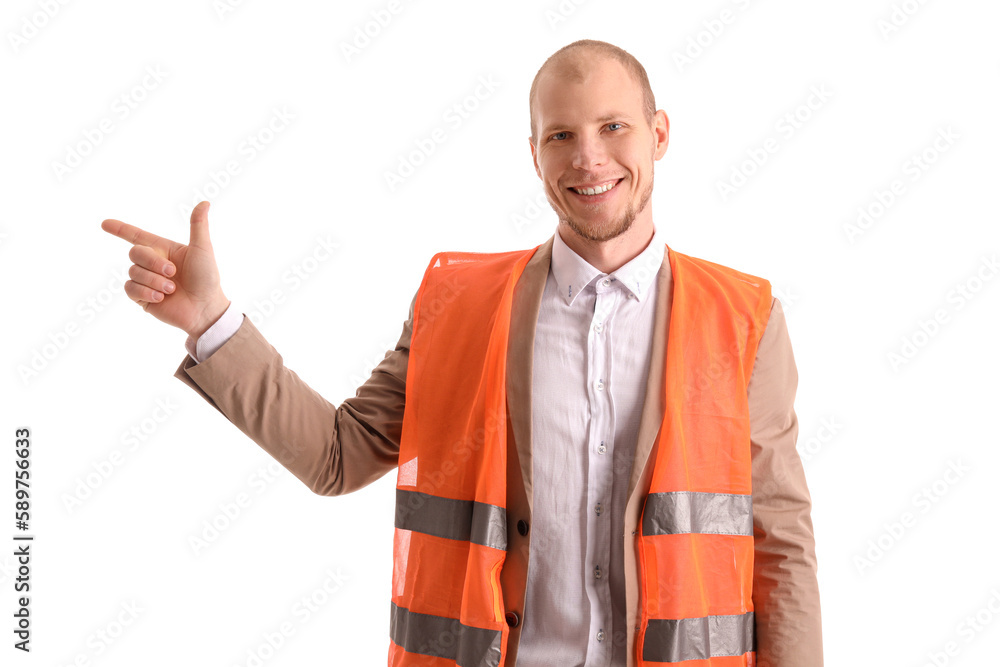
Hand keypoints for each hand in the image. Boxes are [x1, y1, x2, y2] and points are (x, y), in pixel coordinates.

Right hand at [101, 201, 230, 337]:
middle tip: (173, 273)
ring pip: (133, 272)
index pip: (137, 236)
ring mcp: (146, 281)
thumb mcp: (203, 249)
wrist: (205, 309)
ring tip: (172, 288)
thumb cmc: (207, 278)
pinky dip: (146, 291)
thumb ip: (198, 225)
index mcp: (164, 249)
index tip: (104, 223)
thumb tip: (204, 202)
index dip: (120, 229)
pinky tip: (161, 297)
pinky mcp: (142, 297)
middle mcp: (153, 263)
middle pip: (135, 252)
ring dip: (154, 280)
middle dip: (153, 262)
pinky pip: (130, 288)